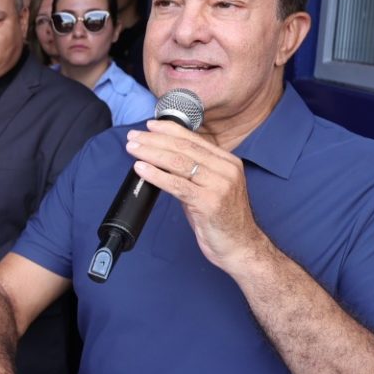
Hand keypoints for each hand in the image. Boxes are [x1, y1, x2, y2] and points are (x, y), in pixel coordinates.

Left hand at [124, 119, 266, 272]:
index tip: (149, 125)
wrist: (240, 247)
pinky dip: (156, 175)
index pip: (194, 139)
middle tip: (133, 137)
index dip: (169, 130)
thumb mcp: (209, 188)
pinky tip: (141, 169)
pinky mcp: (209, 202)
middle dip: (154, 140)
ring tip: (133, 149)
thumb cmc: (221, 219)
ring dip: (151, 154)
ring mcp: (219, 185)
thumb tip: (162, 159)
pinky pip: (177, 185)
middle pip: (184, 148)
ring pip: (178, 163)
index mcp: (228, 162)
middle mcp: (226, 169)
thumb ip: (192, 172)